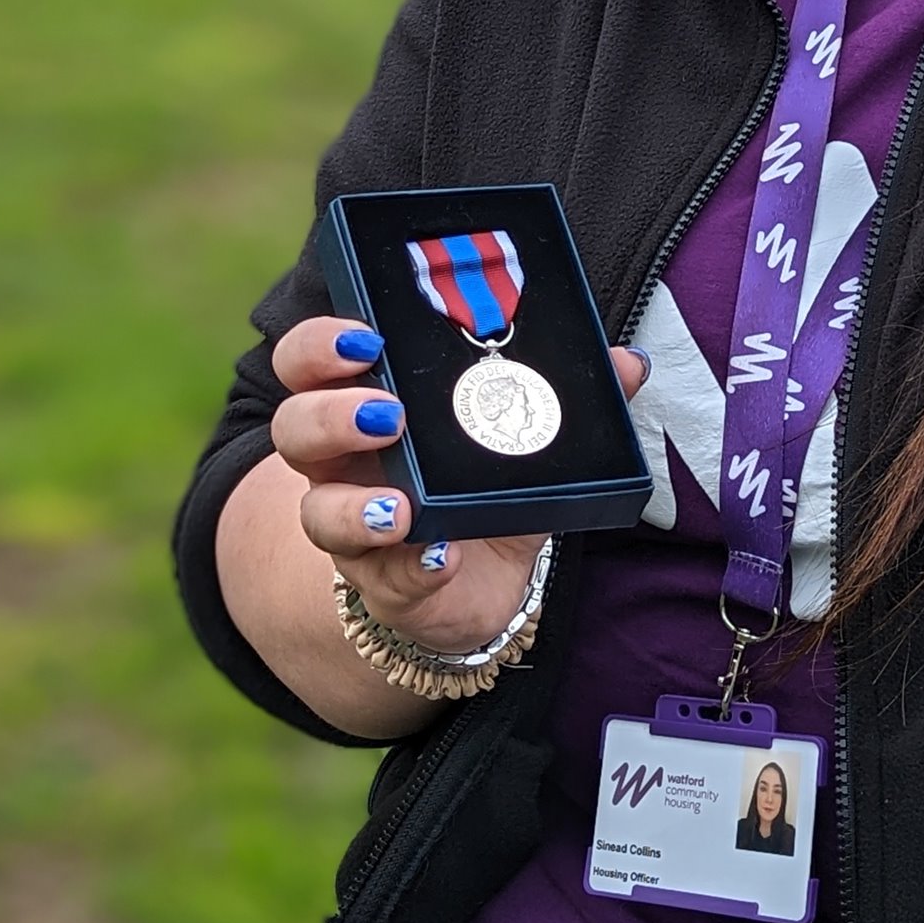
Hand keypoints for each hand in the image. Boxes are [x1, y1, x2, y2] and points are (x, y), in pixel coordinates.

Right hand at [268, 316, 649, 656]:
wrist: (480, 580)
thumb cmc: (482, 484)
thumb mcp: (523, 434)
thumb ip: (568, 396)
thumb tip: (629, 363)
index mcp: (363, 401)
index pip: (311, 361)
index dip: (321, 344)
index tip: (367, 336)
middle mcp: (341, 464)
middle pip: (294, 428)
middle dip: (330, 415)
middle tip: (387, 413)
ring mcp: (354, 530)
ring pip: (317, 513)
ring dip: (355, 507)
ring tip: (402, 506)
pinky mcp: (384, 586)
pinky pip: (386, 579)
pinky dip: (414, 567)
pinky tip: (442, 556)